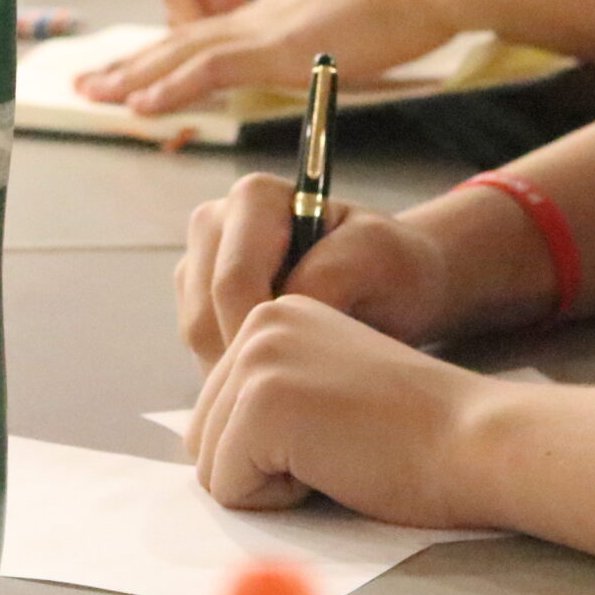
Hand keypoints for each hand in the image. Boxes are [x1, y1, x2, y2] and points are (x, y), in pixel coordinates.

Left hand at [84, 0, 471, 114]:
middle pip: (184, 40)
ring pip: (183, 51)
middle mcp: (263, 13)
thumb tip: (323, 61)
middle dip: (133, 64)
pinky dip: (170, 86)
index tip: (136, 74)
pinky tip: (139, 102)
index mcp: (280, 12)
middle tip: (88, 82)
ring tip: (92, 93)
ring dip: (134, 75)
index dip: (168, 56)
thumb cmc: (415, 0)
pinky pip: (210, 67)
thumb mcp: (360, 28)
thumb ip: (332, 45)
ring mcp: (268, 26)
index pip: (211, 36)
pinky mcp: (280, 44)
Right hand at [172, 172, 452, 365]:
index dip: (260, 335)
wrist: (396, 281)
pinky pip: (202, 352)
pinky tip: (284, 381)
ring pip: (198, 341)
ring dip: (242, 374)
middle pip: (204, 316)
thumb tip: (273, 320)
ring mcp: (200, 266)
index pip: (232, 281)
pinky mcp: (199, 304)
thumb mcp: (375, 258)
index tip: (302, 375)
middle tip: (302, 397)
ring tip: (300, 386)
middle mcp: (216, 225)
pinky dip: (238, 377)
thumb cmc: (391, 265)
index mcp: (253, 197)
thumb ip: (325, 278)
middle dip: (248, 362)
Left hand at [185, 294, 506, 527]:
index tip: (342, 427)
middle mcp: (258, 322)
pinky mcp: (262, 404)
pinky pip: (228, 488)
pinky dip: (279, 501)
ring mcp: (257, 360)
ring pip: (212, 467)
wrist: (473, 439)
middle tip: (341, 444)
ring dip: (272, 483)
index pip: (219, 412)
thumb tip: (202, 444)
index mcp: (275, 315)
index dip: (275, 449)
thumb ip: (271, 397)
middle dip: (264, 466)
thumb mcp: (326, 391)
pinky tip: (335, 464)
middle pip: (205, 437)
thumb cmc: (415, 435)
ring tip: (338, 451)